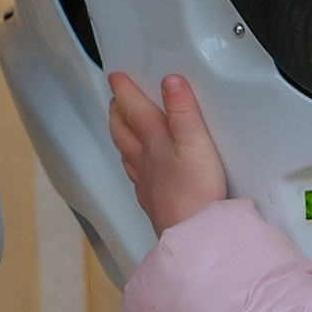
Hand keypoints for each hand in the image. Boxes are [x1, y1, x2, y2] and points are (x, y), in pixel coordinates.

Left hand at [110, 70, 230, 234]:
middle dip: (118, 110)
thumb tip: (171, 82)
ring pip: (127, 153)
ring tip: (122, 125)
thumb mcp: (195, 143)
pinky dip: (133, 165)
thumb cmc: (195, 192)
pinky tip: (139, 169)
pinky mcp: (154, 201)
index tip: (117, 76)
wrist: (193, 235)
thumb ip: (183, 111)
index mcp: (153, 141)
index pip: (134, 109)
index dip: (125, 90)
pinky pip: (137, 177)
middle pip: (122, 130)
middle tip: (116, 97)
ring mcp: (146, 182)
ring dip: (121, 135)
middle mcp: (144, 160)